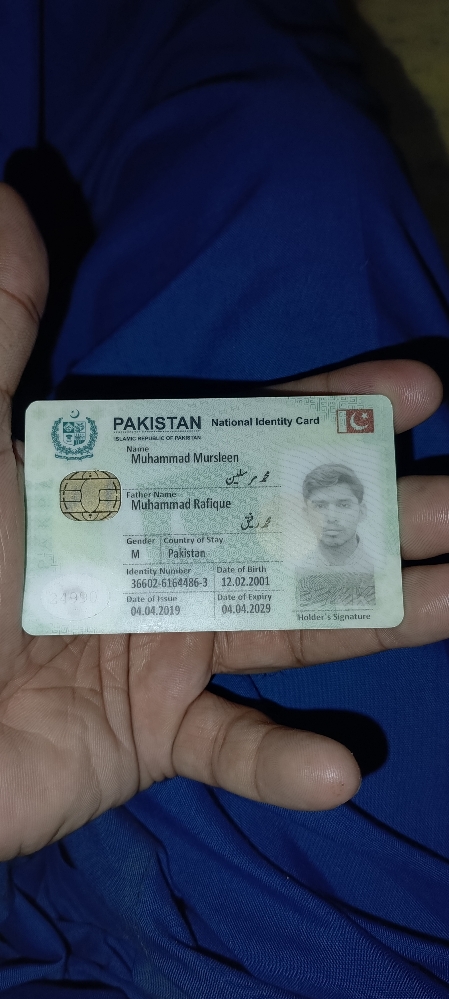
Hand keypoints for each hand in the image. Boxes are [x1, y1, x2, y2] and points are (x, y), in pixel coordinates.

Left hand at [0, 185, 446, 860]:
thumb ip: (4, 337)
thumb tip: (13, 201)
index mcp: (137, 496)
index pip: (250, 443)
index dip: (330, 412)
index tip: (419, 390)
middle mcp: (166, 566)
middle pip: (295, 534)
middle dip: (387, 515)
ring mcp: (169, 653)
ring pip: (293, 632)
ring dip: (379, 621)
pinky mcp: (156, 737)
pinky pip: (231, 751)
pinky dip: (278, 763)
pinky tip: (337, 770)